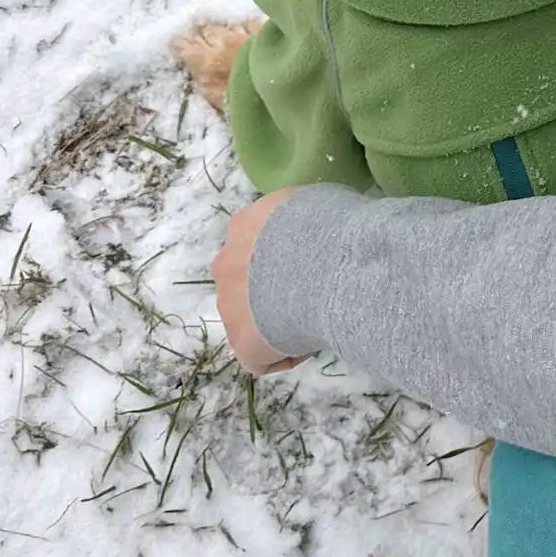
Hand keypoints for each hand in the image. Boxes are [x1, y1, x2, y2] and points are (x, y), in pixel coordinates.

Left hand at [213, 186, 310, 373]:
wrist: (323, 264)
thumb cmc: (328, 223)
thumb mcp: (318, 200)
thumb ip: (305, 216)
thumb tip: (320, 230)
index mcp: (244, 224)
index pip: (256, 242)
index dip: (282, 255)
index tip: (311, 262)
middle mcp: (226, 263)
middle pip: (246, 282)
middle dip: (272, 289)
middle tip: (312, 291)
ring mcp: (229, 306)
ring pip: (252, 319)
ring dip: (277, 321)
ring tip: (316, 317)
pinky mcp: (242, 345)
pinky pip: (265, 356)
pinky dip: (290, 352)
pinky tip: (315, 339)